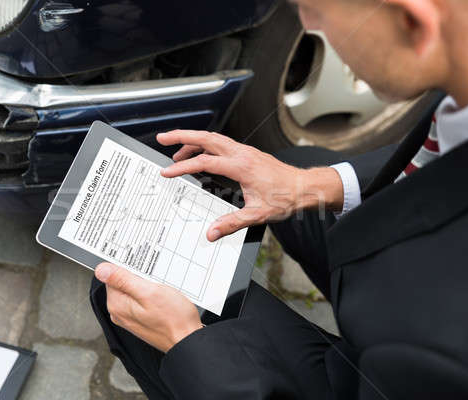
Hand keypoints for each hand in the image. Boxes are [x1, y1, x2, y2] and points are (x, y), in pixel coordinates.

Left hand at [95, 262, 202, 352]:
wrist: (187, 340)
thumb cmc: (173, 319)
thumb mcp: (149, 292)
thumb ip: (123, 280)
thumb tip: (102, 270)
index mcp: (117, 304)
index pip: (112, 275)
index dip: (129, 269)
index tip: (143, 272)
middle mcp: (120, 312)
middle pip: (122, 283)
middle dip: (138, 278)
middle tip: (154, 282)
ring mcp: (130, 317)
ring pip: (134, 290)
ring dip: (146, 286)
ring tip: (160, 291)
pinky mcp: (141, 319)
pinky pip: (141, 300)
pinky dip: (150, 295)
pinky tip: (162, 298)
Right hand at [157, 130, 343, 240]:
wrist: (305, 187)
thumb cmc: (286, 198)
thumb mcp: (257, 214)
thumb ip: (232, 223)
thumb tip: (211, 233)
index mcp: (241, 167)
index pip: (205, 162)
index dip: (183, 167)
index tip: (168, 172)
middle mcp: (242, 154)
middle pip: (206, 138)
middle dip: (182, 136)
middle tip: (163, 138)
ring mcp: (245, 151)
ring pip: (214, 138)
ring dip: (193, 140)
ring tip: (176, 151)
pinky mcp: (247, 153)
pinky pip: (222, 143)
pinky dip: (206, 145)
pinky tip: (201, 154)